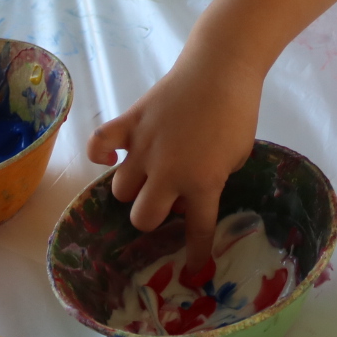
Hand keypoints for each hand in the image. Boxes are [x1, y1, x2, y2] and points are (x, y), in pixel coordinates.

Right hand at [87, 49, 263, 266]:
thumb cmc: (236, 111)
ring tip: (148, 174)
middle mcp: (168, 171)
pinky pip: (99, 145)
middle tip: (166, 200)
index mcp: (202, 182)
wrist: (220, 67)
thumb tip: (186, 193)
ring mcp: (145, 147)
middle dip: (154, 216)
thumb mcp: (238, 156)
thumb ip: (212, 180)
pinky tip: (112, 157)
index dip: (196, 255)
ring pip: (121, 189)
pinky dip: (100, 155)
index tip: (194, 269)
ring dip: (134, 188)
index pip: (196, 231)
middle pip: (143, 217)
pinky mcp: (130, 123)